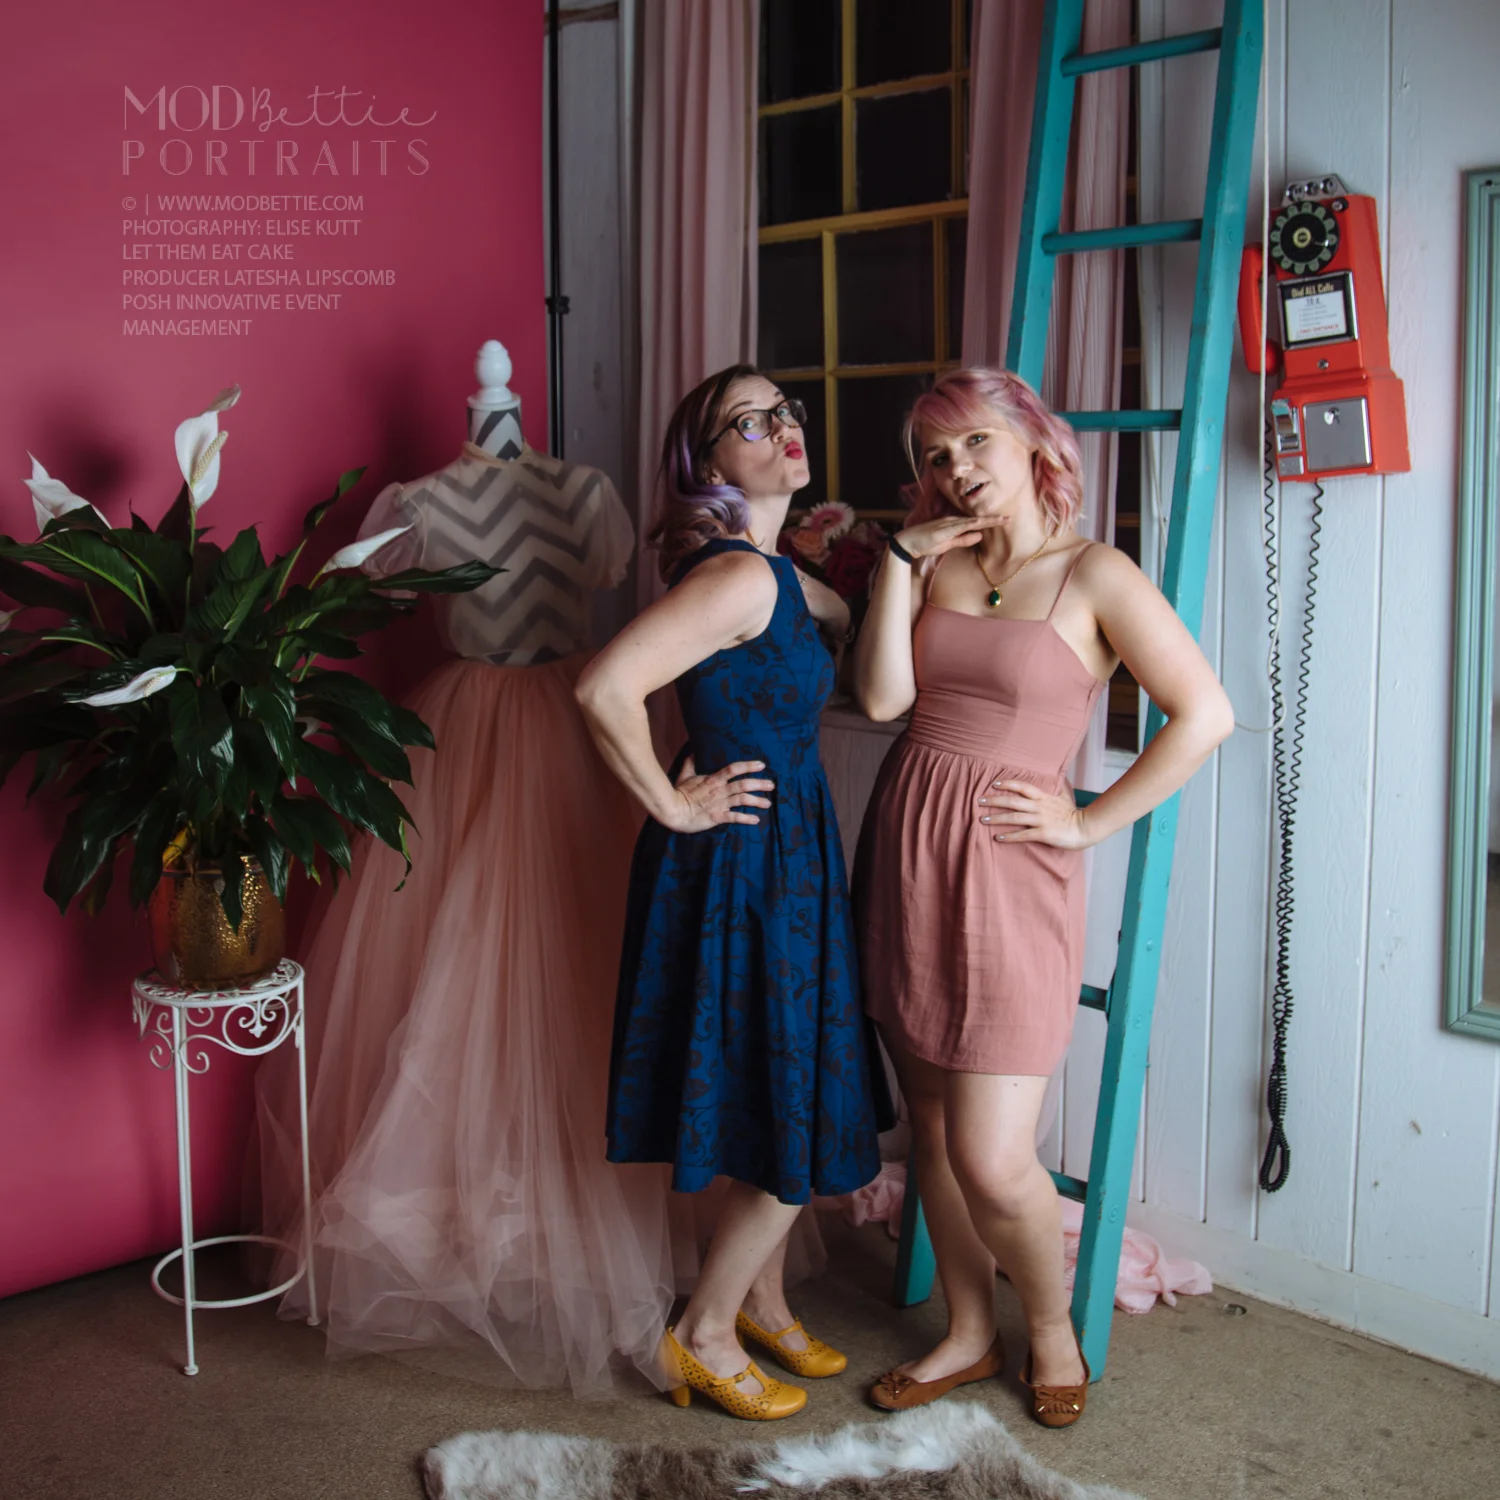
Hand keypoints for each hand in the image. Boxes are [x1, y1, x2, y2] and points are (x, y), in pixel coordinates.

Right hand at [661, 756, 773, 832]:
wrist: (673, 812)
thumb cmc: (679, 793)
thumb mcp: (684, 775)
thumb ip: (690, 763)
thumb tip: (692, 751)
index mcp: (713, 779)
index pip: (733, 769)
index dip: (748, 766)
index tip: (762, 764)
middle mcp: (720, 790)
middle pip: (743, 785)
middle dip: (759, 784)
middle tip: (772, 785)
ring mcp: (720, 804)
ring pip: (743, 800)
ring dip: (757, 801)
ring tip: (768, 803)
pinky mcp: (717, 817)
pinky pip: (735, 817)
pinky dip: (746, 819)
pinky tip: (756, 820)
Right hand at [895, 514, 1004, 560]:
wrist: (907, 543)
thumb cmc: (925, 543)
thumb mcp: (948, 544)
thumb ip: (964, 540)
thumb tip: (980, 535)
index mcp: (955, 524)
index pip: (976, 522)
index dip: (990, 521)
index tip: (1004, 521)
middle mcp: (953, 521)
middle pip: (977, 519)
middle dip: (993, 519)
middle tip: (1010, 518)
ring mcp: (948, 524)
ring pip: (971, 521)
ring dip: (987, 520)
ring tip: (1002, 520)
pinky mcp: (942, 529)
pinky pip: (959, 526)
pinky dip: (971, 524)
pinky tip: (981, 524)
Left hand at [977, 779, 1094, 849]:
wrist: (1086, 828)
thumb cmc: (1074, 814)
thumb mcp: (1065, 797)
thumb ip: (1057, 789)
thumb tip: (1056, 778)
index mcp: (1044, 797)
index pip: (1023, 787)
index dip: (1008, 784)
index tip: (994, 784)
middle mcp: (1040, 807)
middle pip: (1013, 801)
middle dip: (994, 800)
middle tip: (979, 801)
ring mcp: (1041, 820)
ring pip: (1014, 817)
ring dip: (997, 818)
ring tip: (982, 820)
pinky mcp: (1043, 834)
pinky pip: (1023, 835)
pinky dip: (1009, 836)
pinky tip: (998, 837)